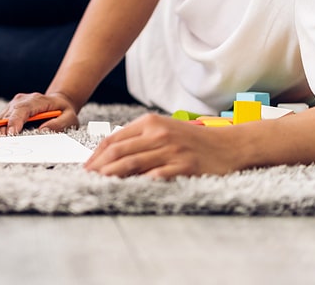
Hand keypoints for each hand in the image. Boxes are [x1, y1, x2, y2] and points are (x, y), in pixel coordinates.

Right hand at [0, 91, 77, 134]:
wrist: (57, 103)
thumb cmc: (63, 112)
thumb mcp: (70, 118)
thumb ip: (59, 124)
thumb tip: (42, 130)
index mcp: (36, 100)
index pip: (22, 109)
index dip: (14, 121)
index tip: (10, 134)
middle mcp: (22, 100)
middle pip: (8, 114)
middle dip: (2, 130)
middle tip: (1, 144)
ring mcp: (13, 105)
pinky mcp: (8, 110)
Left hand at [84, 113, 241, 178]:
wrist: (229, 145)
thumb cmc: (192, 140)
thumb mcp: (164, 129)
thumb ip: (139, 137)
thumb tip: (108, 154)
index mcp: (150, 123)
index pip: (113, 139)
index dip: (96, 155)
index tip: (85, 168)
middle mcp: (159, 134)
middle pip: (118, 152)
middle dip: (98, 167)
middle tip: (86, 180)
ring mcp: (172, 151)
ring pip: (131, 164)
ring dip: (111, 176)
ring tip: (98, 186)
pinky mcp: (184, 167)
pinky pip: (155, 177)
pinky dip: (138, 184)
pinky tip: (126, 191)